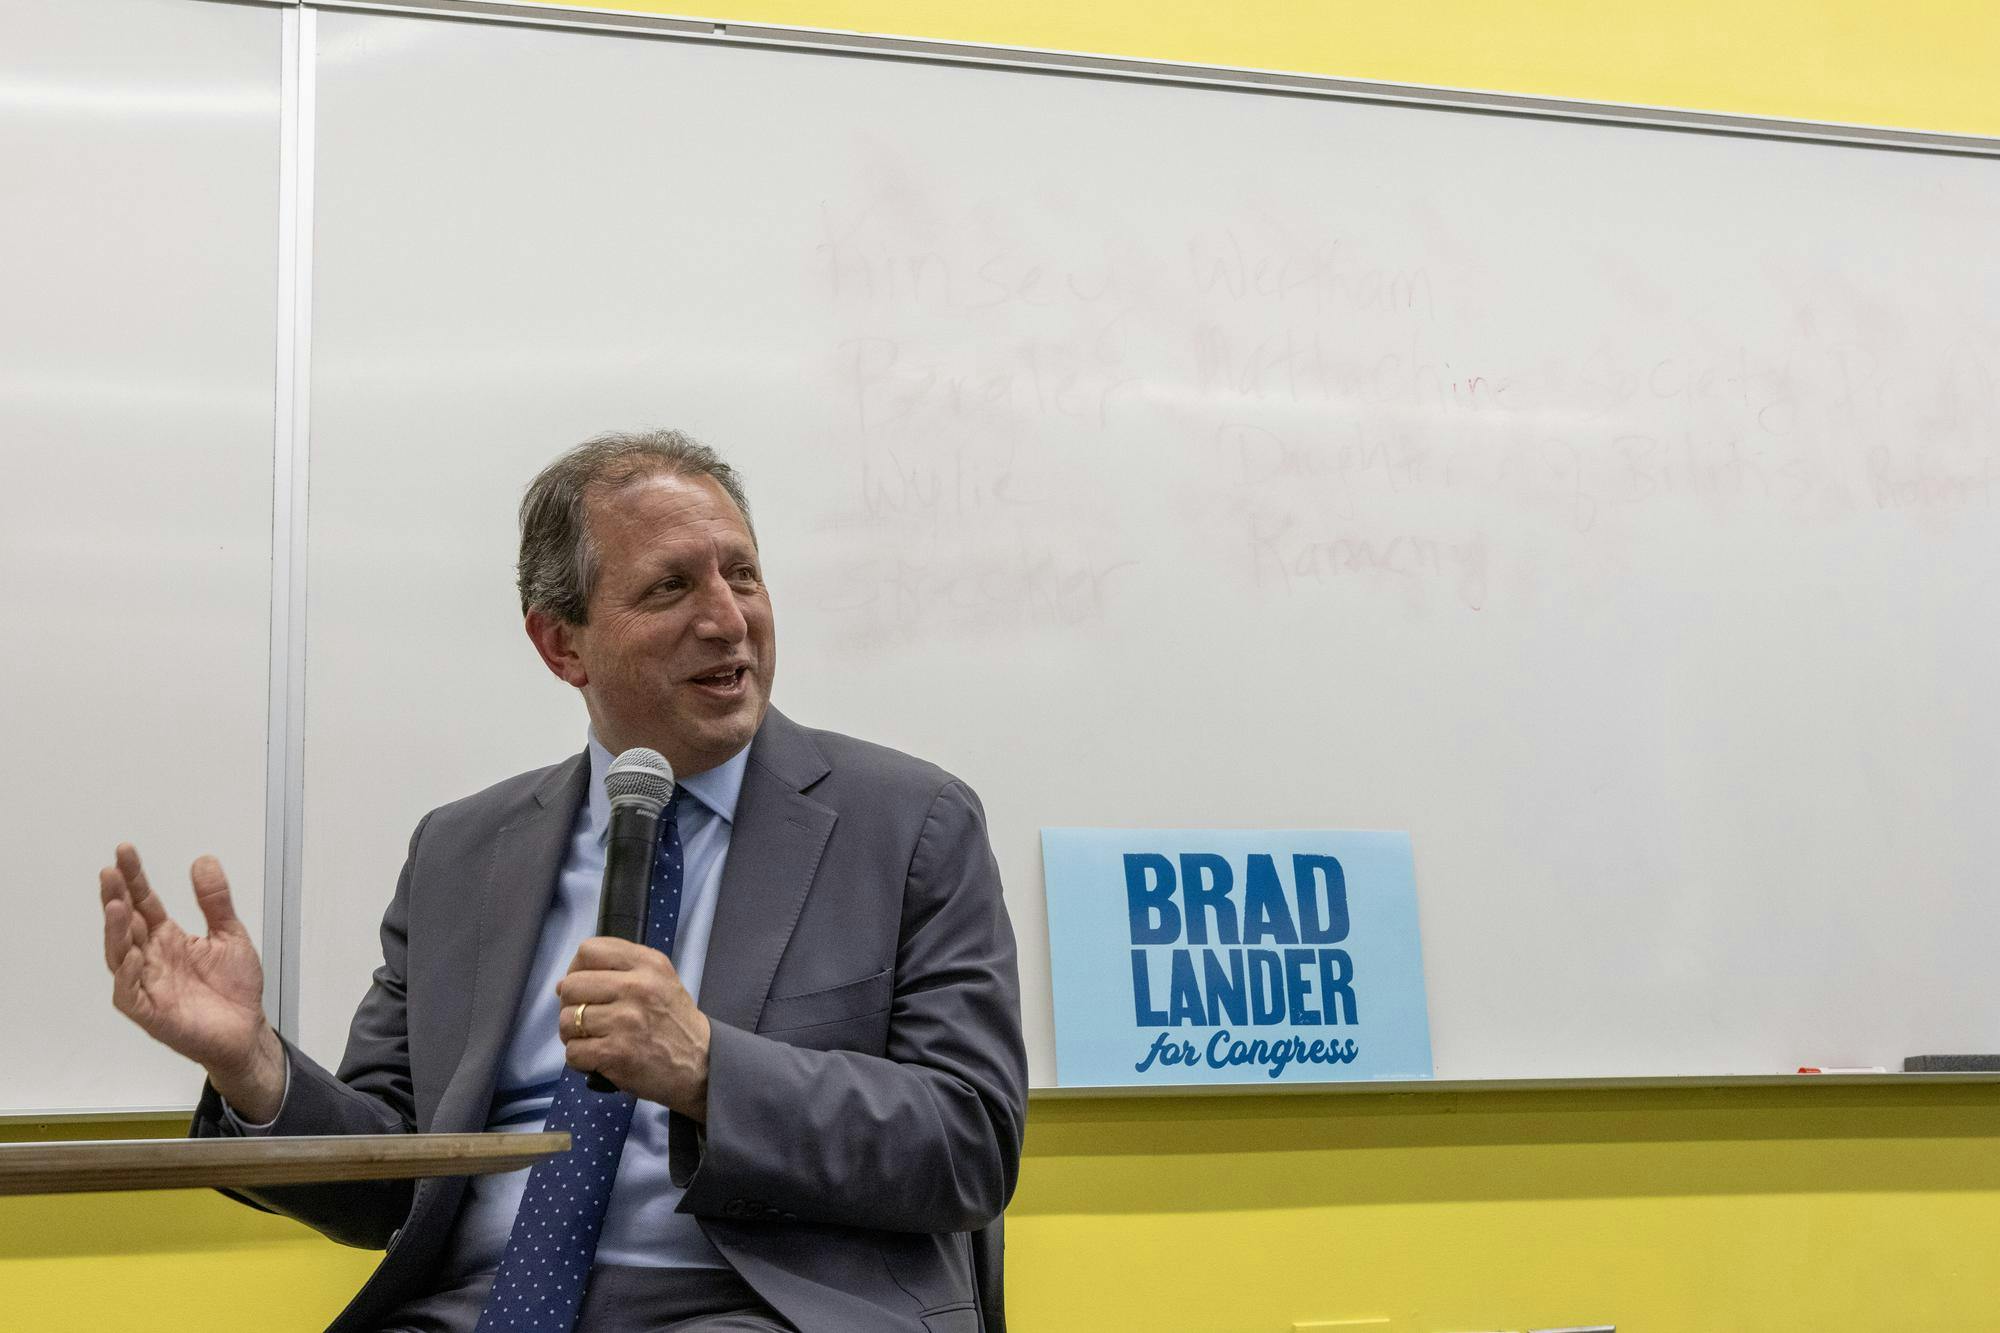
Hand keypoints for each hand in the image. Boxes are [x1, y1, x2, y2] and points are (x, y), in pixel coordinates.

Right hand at [100, 843, 284, 1119]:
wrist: (247, 1030)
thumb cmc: (234, 986)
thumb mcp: (230, 935)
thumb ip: (215, 901)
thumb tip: (203, 859)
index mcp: (168, 939)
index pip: (144, 903)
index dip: (134, 878)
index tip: (124, 851)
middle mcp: (151, 958)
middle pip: (126, 925)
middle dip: (116, 899)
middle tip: (111, 872)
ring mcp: (148, 985)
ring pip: (120, 956)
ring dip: (115, 932)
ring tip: (115, 905)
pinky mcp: (150, 1013)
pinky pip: (129, 994)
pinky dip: (126, 975)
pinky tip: (127, 955)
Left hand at [556, 938, 710, 1119]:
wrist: (701, 1063)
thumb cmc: (675, 1022)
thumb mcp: (660, 979)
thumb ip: (619, 970)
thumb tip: (562, 983)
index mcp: (648, 964)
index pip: (589, 950)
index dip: (577, 969)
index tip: (585, 986)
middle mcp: (637, 987)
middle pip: (571, 985)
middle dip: (571, 1005)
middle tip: (587, 1018)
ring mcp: (626, 1020)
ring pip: (567, 1020)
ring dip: (574, 1035)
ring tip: (594, 1039)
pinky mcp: (616, 1052)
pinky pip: (573, 1051)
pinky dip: (580, 1059)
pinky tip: (598, 1058)